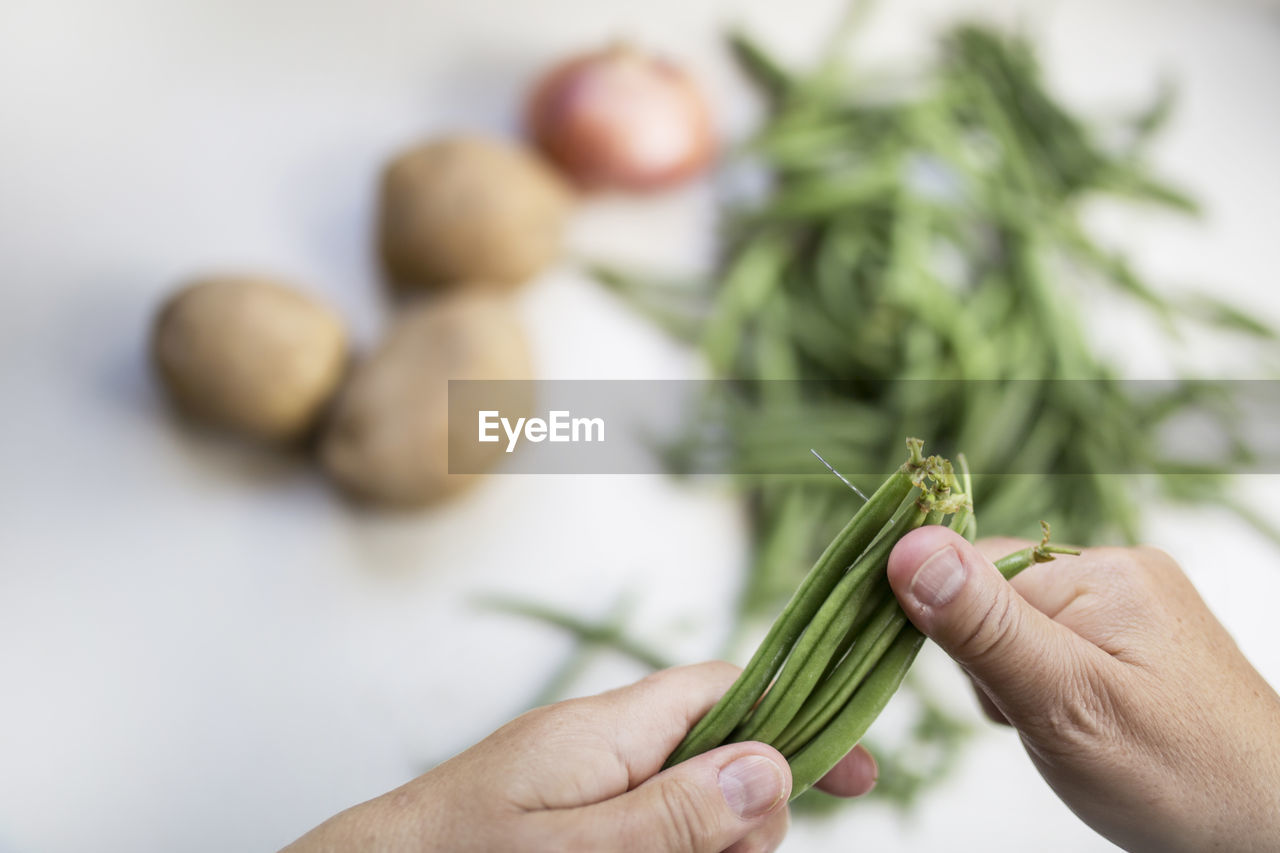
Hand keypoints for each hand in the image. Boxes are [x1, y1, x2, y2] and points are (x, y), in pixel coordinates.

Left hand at [283, 662, 876, 852]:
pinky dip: (671, 845)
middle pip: (723, 756)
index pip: (729, 690)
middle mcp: (608, 746)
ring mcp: (590, 784)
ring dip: (709, 843)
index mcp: (612, 728)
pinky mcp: (574, 817)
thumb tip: (772, 769)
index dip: (800, 720)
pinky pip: (651, 822)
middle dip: (749, 817)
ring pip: (692, 802)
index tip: (860, 775)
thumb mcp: (572, 849)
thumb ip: (672, 815)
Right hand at [887, 527, 1279, 852]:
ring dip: (1018, 678)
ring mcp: (1130, 601)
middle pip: (992, 595)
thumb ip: (983, 626)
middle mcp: (1117, 570)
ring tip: (1068, 728)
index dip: (960, 638)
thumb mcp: (1063, 703)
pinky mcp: (1135, 633)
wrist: (1268, 827)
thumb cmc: (1179, 778)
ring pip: (1016, 623)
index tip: (1000, 696)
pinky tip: (1079, 720)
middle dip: (993, 664)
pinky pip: (1052, 640)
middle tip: (1041, 722)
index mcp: (1100, 572)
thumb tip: (909, 547)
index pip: (972, 573)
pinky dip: (1046, 683)